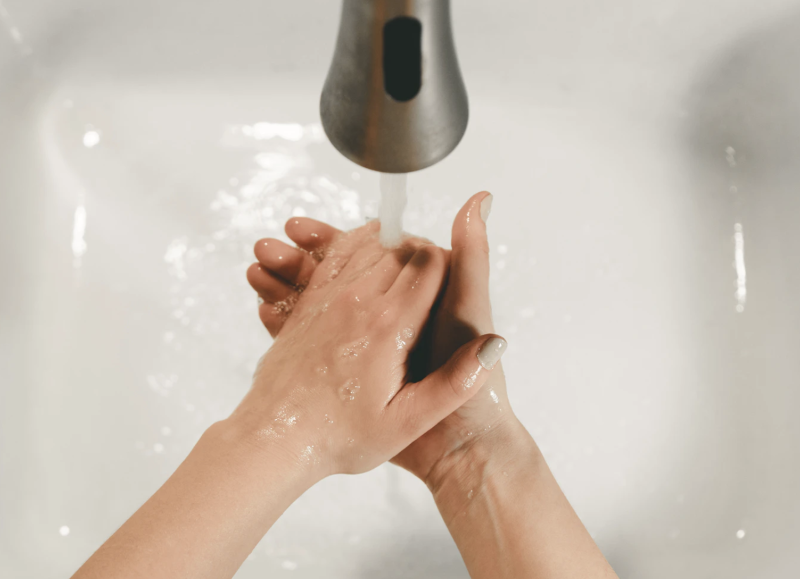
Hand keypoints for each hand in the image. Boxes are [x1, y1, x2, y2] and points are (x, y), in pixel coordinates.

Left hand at [238, 220, 505, 479]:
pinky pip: (334, 257)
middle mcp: (358, 302)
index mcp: (390, 326)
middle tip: (432, 278)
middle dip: (421, 254)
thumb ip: (454, 384)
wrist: (275, 438)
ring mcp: (328, 299)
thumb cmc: (341, 437)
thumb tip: (493, 346)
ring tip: (404, 267)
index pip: (430, 263)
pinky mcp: (308, 304)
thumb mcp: (406, 423)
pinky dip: (353, 249)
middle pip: (400, 248)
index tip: (453, 280)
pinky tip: (364, 262)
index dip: (449, 263)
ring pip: (367, 245)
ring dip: (389, 248)